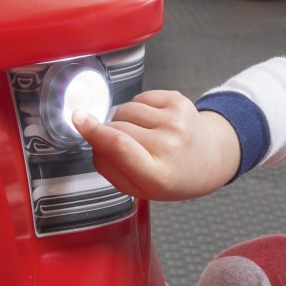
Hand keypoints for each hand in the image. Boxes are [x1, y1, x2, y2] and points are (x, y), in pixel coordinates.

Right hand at [73, 89, 240, 200]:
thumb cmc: (169, 177)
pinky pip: (140, 98)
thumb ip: (107, 165)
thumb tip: (86, 129)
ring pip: (126, 109)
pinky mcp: (179, 101)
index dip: (95, 131)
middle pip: (117, 127)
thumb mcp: (137, 187)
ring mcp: (177, 120)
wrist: (207, 160)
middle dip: (110, 133)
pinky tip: (154, 123)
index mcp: (158, 175)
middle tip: (129, 147)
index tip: (78, 120)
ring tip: (143, 136)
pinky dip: (139, 109)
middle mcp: (170, 145)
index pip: (120, 146)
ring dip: (124, 120)